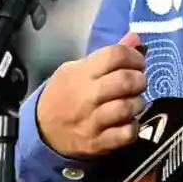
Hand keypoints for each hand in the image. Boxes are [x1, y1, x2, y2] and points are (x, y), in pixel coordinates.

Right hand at [36, 31, 147, 158]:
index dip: (134, 56)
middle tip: (138, 82)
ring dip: (137, 103)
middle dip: (139, 79)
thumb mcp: (77, 68)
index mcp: (82, 73)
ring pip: (127, 107)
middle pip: (125, 81)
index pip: (115, 55)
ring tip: (133, 102)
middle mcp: (87, 96)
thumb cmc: (64, 93)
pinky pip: (126, 134)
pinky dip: (132, 127)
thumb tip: (135, 38)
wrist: (43, 130)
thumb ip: (108, 55)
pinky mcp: (97, 143)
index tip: (138, 62)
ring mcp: (92, 122)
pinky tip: (127, 122)